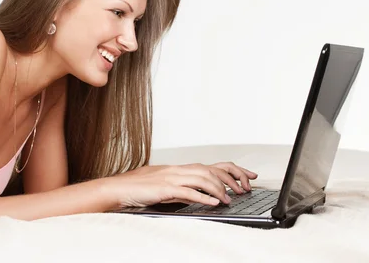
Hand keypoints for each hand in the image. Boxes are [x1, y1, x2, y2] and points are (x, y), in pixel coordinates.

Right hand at [107, 162, 257, 208]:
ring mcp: (172, 177)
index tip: (248, 176)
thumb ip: (184, 188)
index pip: (213, 165)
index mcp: (181, 168)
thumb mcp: (167, 187)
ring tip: (229, 200)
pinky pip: (188, 191)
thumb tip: (202, 195)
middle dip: (232, 178)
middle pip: (212, 169)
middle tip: (244, 189)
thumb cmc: (141, 188)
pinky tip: (213, 202)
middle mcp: (179, 169)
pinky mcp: (165, 188)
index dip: (233, 170)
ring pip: (203, 178)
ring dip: (219, 190)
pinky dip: (203, 197)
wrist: (120, 188)